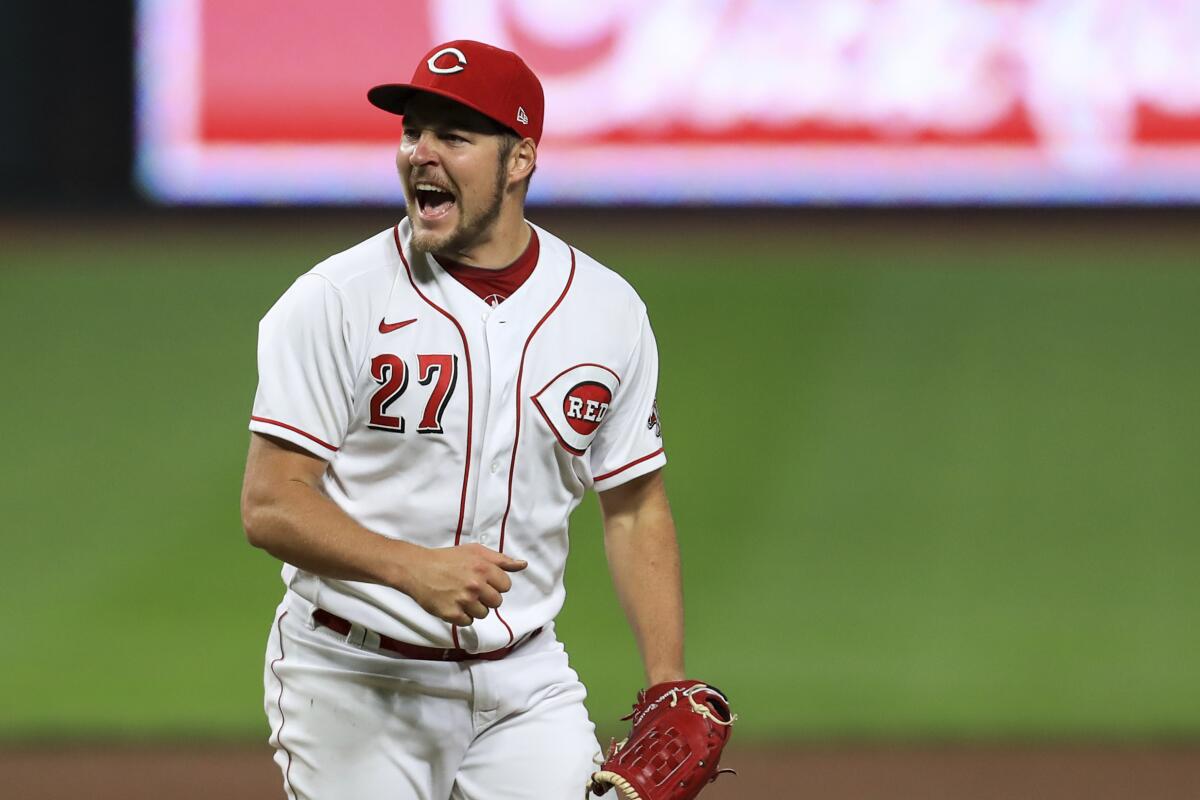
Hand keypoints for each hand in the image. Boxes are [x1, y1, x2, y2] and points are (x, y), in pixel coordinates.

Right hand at [401, 543, 526, 625]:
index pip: (506, 586)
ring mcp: (463, 600)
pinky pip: (468, 622)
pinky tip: (453, 604)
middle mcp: (475, 585)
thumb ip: (501, 559)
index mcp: (484, 568)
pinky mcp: (451, 614)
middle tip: (471, 589)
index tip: (484, 581)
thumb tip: (523, 565)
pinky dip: (461, 616)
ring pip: (483, 614)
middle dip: (486, 597)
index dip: (495, 584)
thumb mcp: (475, 552)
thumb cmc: (448, 558)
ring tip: (461, 596)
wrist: (417, 568)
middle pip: (497, 602)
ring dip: (474, 608)